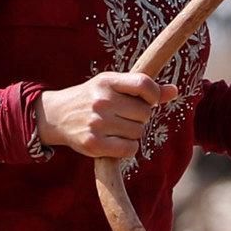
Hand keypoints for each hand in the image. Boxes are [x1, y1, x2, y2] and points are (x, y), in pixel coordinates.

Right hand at [38, 72, 172, 161]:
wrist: (56, 115)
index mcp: (107, 81)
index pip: (144, 84)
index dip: (155, 94)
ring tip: (117, 128)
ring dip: (133, 133)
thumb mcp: (112, 86)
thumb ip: (144, 89)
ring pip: (138, 132)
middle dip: (140, 117)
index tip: (151, 101)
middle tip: (125, 116)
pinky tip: (116, 142)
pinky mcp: (94, 144)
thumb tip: (174, 91)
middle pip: (145, 113)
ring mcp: (97, 123)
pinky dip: (128, 148)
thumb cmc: (92, 98)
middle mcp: (101, 100)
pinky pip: (129, 149)